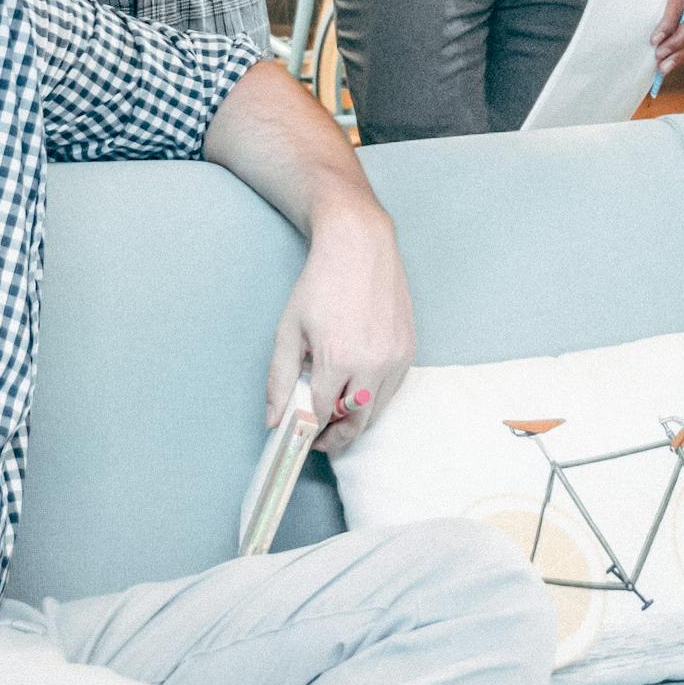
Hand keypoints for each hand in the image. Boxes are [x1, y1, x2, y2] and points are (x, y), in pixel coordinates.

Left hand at [267, 200, 414, 455]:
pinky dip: (375, 396)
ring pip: (378, 410)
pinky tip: (358, 387)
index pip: (323, 414)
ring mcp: (396, 357)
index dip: (309, 429)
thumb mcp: (289, 330)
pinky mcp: (409, 349)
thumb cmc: (321, 284)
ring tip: (337, 414)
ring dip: (357, 419)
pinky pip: (393, 389)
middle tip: (320, 438)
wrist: (360, 246)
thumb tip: (274, 420)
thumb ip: (280, 379)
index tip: (301, 434)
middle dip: (336, 437)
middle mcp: (373, 363)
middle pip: (356, 422)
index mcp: (338, 359)